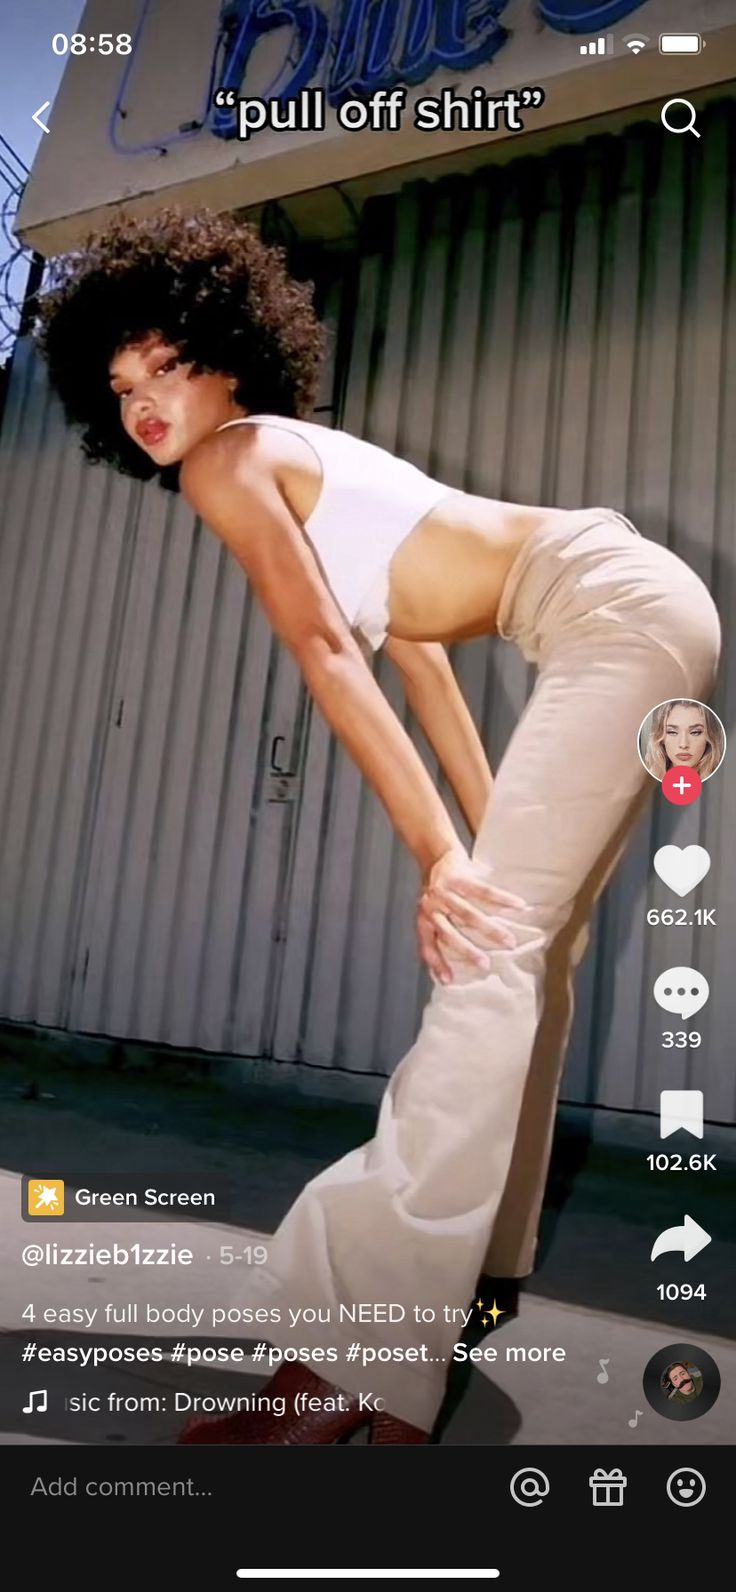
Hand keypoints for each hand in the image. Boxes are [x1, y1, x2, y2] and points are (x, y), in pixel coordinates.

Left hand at [416, 845, 525, 984]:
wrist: (435, 855)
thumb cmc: (436, 892)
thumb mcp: (429, 913)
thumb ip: (437, 934)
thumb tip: (446, 968)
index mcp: (423, 919)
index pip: (427, 946)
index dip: (437, 963)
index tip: (449, 981)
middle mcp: (432, 907)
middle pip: (450, 934)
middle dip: (468, 951)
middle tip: (486, 965)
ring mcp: (446, 892)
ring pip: (470, 914)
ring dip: (491, 930)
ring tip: (509, 942)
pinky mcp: (460, 877)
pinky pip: (484, 891)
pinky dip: (503, 899)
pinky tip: (519, 906)